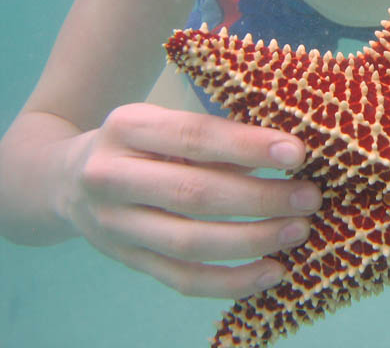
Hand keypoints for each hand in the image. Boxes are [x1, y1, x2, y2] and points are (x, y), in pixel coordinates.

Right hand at [64, 103, 320, 297]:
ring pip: (191, 243)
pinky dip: (232, 281)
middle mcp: (111, 176)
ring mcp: (115, 225)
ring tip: (298, 232)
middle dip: (261, 198)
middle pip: (195, 194)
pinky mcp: (127, 261)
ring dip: (253, 241)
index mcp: (127, 126)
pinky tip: (272, 272)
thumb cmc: (142, 143)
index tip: (298, 153)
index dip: (249, 146)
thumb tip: (289, 153)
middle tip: (309, 198)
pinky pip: (182, 279)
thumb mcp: (166, 122)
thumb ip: (217, 136)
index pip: (195, 136)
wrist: (66, 179)